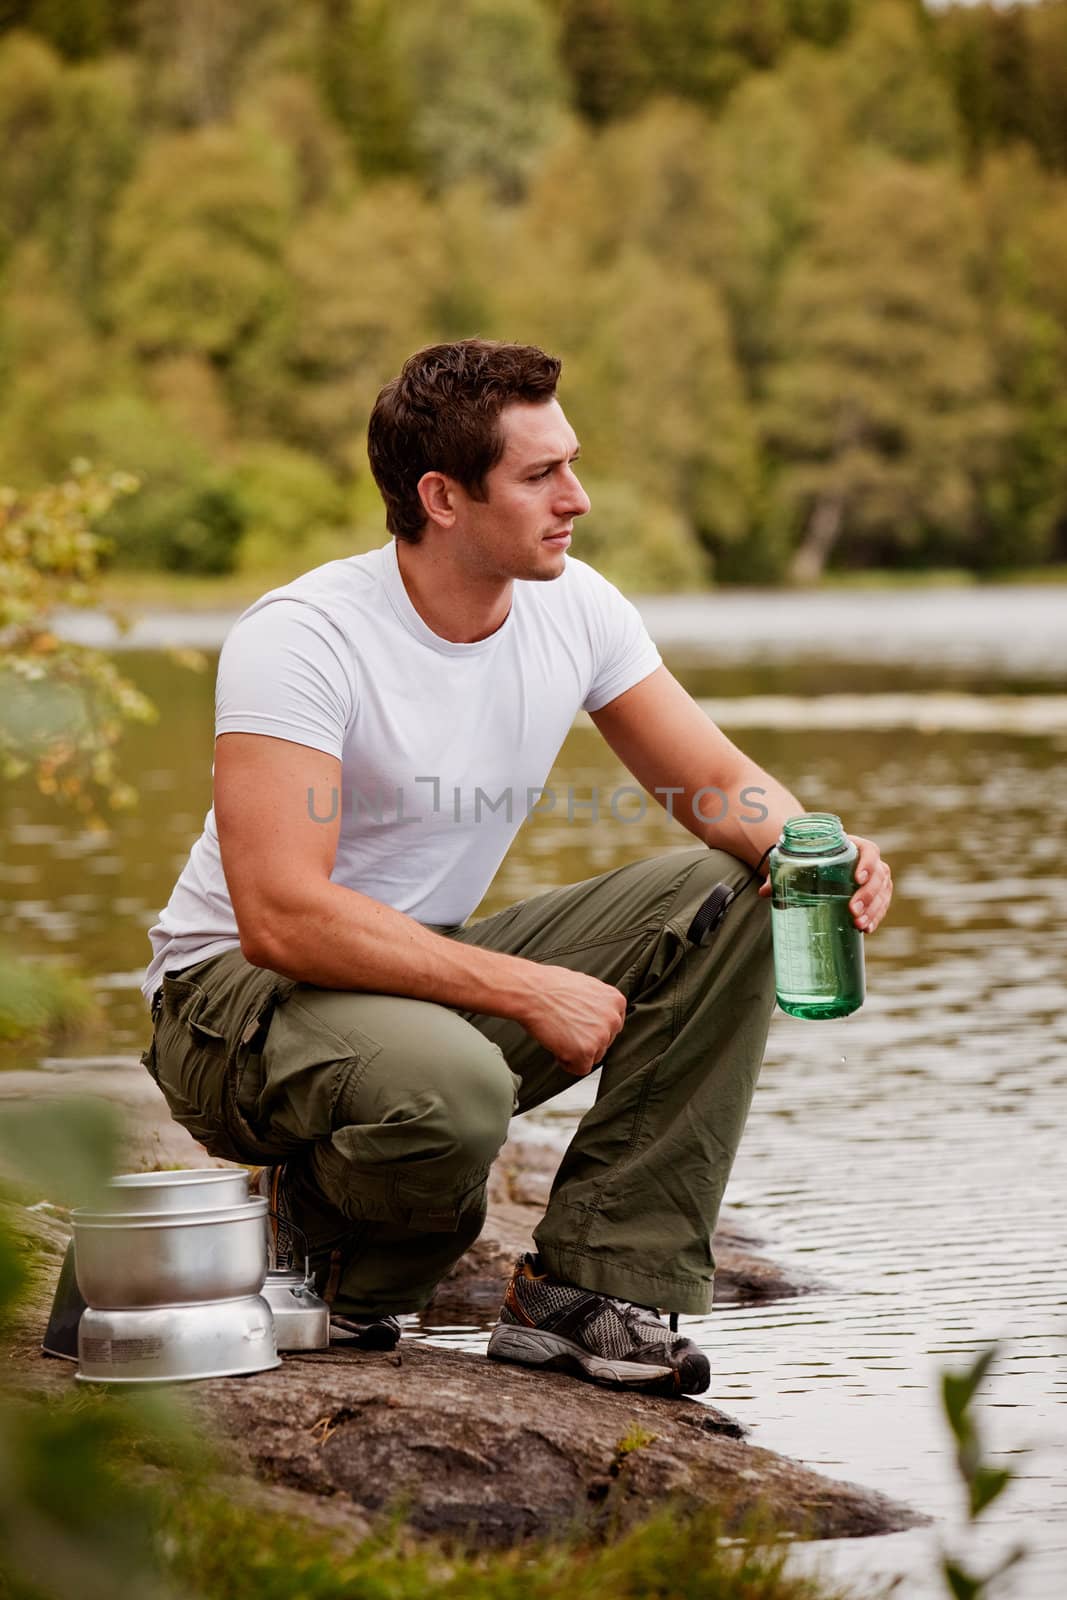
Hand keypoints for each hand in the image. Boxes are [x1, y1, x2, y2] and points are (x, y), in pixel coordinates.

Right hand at [520, 965, 626, 1076]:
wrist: (531, 991)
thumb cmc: (549, 986)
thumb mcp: (586, 986)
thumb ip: (598, 1003)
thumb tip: (597, 1015)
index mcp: (615, 1000)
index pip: (611, 1026)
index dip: (592, 1028)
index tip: (580, 1026)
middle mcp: (613, 1018)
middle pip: (604, 1043)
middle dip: (585, 1040)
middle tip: (565, 1028)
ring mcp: (601, 1036)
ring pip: (593, 1057)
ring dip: (576, 1051)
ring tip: (559, 1033)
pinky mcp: (586, 1052)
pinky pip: (581, 1069)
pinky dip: (567, 1062)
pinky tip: (556, 1044)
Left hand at [758, 832, 892, 933]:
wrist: (815, 861)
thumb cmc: (806, 858)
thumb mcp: (795, 861)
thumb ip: (781, 874)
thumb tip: (764, 891)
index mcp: (852, 845)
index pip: (869, 851)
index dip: (868, 864)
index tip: (858, 878)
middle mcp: (867, 860)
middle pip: (879, 876)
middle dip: (868, 895)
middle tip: (852, 911)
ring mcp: (874, 877)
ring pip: (883, 892)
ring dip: (874, 910)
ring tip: (859, 925)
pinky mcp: (875, 893)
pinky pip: (882, 904)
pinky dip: (876, 916)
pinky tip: (866, 929)